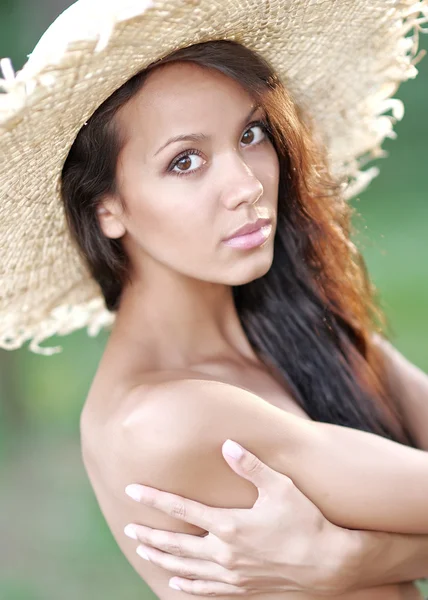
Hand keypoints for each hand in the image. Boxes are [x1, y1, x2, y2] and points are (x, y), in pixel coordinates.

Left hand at [124, 439, 359, 595]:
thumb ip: (251, 466)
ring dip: (161, 558)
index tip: (133, 490)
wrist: (330, 563)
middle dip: (150, 534)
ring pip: (185, 568)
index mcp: (229, 525)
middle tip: (129, 527)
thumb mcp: (280, 487)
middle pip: (176, 544)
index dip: (154, 499)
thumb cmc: (306, 521)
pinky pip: (206, 590)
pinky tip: (175, 582)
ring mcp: (232, 575)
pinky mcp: (243, 589)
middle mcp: (224, 553)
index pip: (181, 510)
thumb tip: (227, 444)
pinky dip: (186, 586)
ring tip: (143, 550)